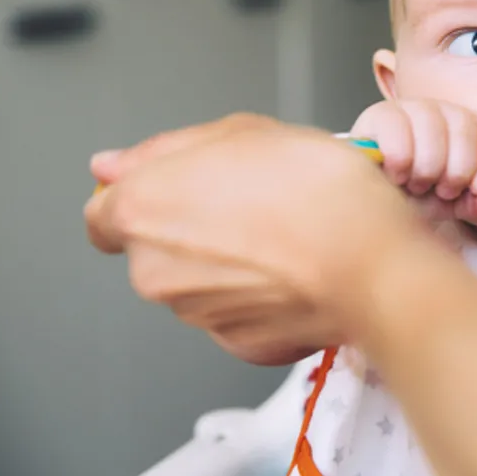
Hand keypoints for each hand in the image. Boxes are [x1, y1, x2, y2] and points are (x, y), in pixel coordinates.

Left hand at [85, 113, 447, 365]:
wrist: (373, 260)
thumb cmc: (317, 190)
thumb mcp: (244, 131)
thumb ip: (166, 149)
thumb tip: (111, 166)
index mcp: (141, 210)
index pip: (103, 213)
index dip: (146, 197)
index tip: (185, 190)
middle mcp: (154, 269)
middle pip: (156, 248)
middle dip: (195, 229)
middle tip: (255, 202)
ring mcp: (196, 313)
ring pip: (200, 284)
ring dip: (232, 263)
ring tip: (288, 234)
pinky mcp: (240, 344)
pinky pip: (240, 315)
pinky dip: (262, 297)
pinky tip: (298, 270)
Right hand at [350, 100, 476, 221]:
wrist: (374, 198)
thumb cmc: (416, 195)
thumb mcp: (452, 204)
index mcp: (467, 126)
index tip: (474, 190)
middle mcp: (442, 109)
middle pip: (465, 132)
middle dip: (455, 173)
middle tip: (438, 190)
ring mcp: (411, 107)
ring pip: (433, 130)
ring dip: (426, 169)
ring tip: (415, 184)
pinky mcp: (380, 114)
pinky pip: (398, 131)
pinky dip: (400, 162)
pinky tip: (396, 175)